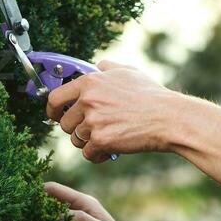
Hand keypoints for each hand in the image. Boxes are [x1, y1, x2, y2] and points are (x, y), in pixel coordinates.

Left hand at [44, 59, 182, 162]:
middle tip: (92, 130)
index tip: (55, 116)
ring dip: (88, 142)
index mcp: (90, 82)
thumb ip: (108, 67)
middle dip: (76, 129)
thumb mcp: (128, 72)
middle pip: (65, 123)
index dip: (52, 110)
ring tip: (105, 138)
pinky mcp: (102, 140)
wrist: (168, 118)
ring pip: (76, 140)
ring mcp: (94, 121)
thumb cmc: (151, 95)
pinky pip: (88, 154)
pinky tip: (110, 151)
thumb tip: (98, 65)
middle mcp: (88, 100)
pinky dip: (98, 155)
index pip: (55, 98)